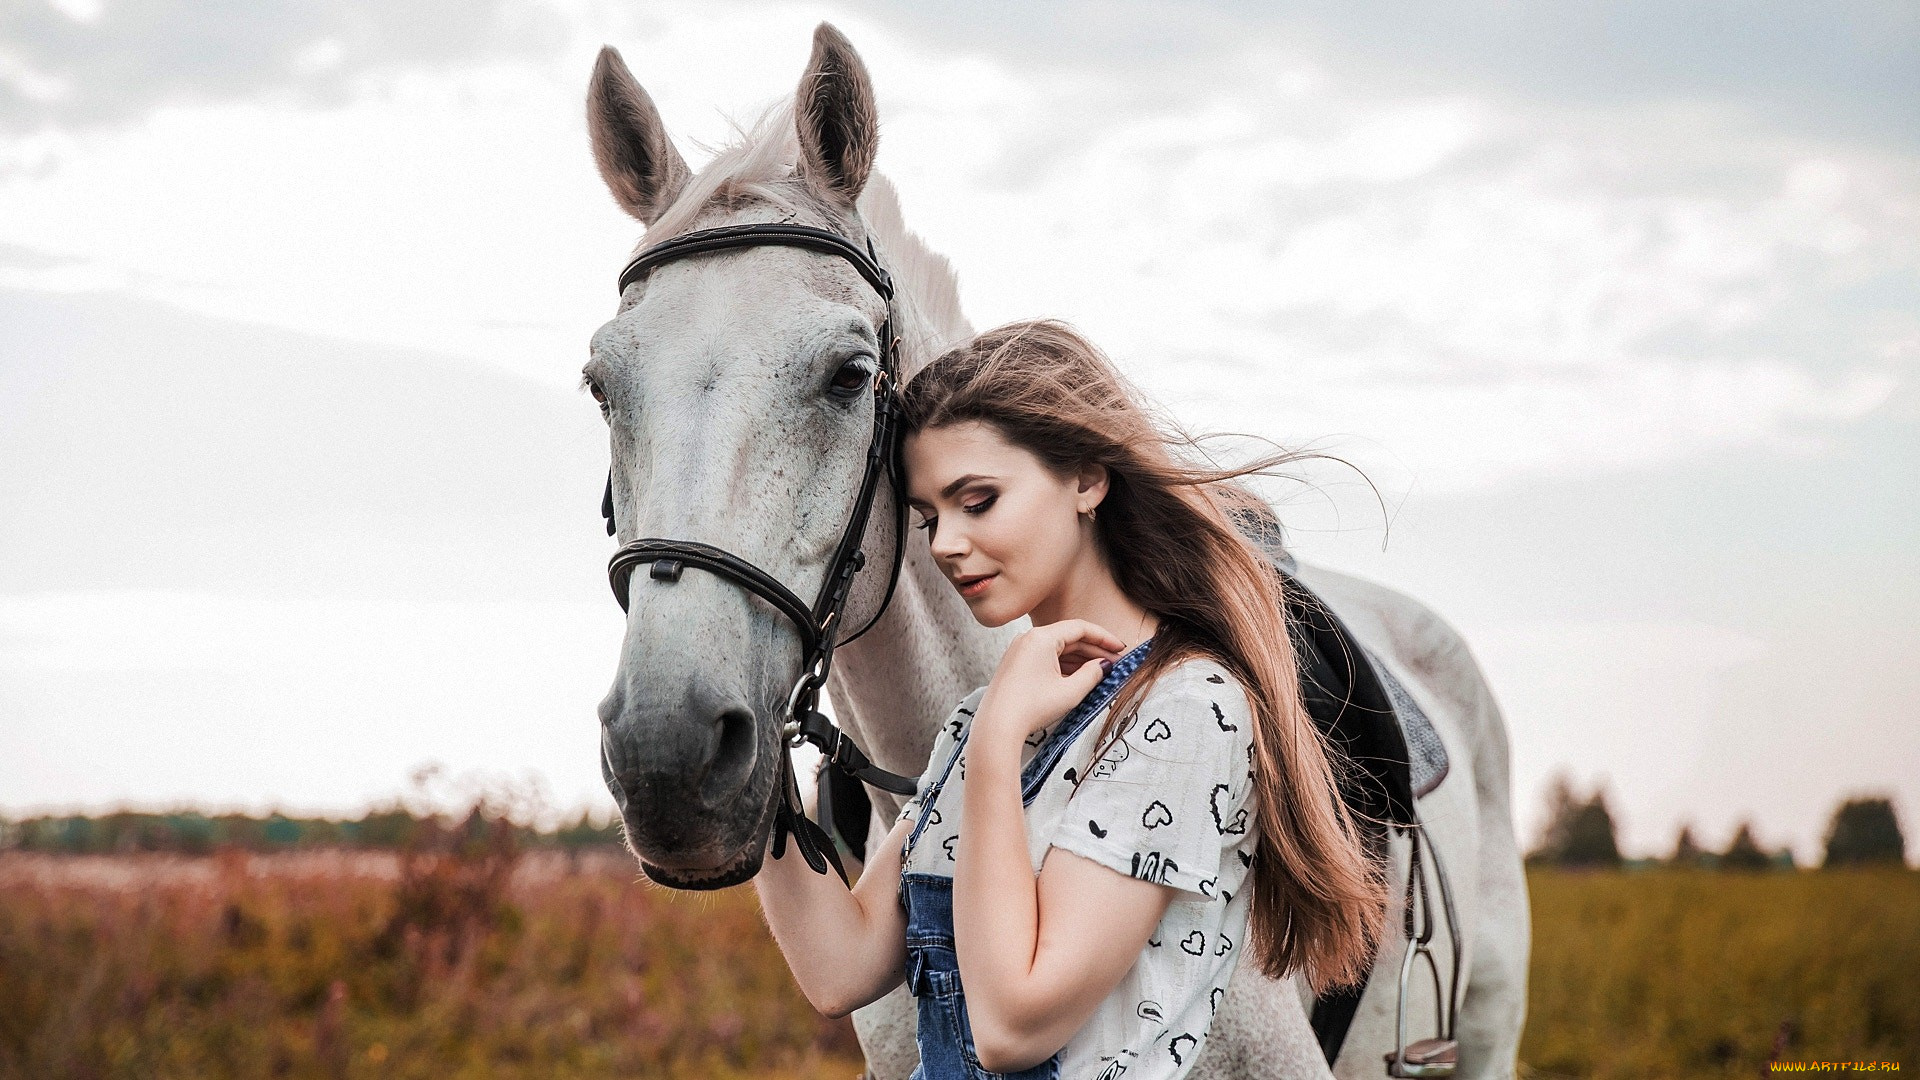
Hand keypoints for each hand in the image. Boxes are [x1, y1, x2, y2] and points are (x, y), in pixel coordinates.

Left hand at [976, 620, 1126, 741]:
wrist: (997, 727)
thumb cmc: (1031, 708)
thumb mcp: (1070, 692)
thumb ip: (1093, 674)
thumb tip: (1104, 665)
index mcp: (1041, 637)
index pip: (1080, 628)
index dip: (1104, 637)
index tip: (1120, 648)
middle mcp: (1028, 639)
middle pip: (1069, 638)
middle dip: (1093, 650)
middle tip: (1116, 662)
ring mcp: (1020, 651)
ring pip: (1057, 649)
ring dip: (1080, 659)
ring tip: (1101, 672)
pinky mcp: (1016, 665)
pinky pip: (1045, 658)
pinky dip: (1063, 666)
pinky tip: (1079, 677)